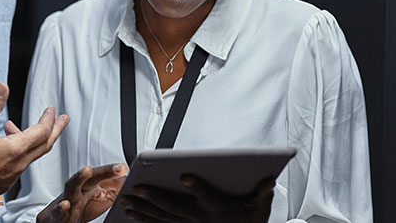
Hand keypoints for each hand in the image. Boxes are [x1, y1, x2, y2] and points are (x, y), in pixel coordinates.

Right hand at [0, 82, 68, 213]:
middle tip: (63, 120)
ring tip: (17, 127)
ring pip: (30, 156)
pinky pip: (19, 166)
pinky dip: (19, 152)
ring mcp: (9, 178)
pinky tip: (5, 145)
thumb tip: (3, 88)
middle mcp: (15, 167)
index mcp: (12, 151)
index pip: (41, 132)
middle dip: (55, 130)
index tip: (52, 110)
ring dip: (31, 140)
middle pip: (44, 146)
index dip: (49, 119)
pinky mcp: (1, 184)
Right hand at [37, 163, 128, 222]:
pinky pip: (59, 209)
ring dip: (79, 177)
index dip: (114, 170)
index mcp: (90, 184)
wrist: (58, 220)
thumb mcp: (102, 198)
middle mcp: (79, 188)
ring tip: (87, 170)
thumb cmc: (81, 207)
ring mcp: (68, 198)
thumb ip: (115, 189)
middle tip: (119, 168)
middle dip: (104, 170)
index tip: (125, 168)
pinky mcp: (58, 213)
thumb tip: (129, 181)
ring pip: (72, 185)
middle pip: (91, 176)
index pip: (103, 174)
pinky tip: (66, 204)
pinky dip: (61, 207)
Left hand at [120, 175, 274, 222]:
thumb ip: (263, 192)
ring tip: (125, 202)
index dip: (197, 187)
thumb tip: (270, 179)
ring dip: (143, 210)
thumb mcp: (261, 207)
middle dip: (154, 198)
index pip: (207, 196)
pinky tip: (132, 216)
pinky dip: (146, 221)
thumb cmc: (249, 221)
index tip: (185, 177)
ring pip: (162, 218)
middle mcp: (201, 219)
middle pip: (175, 208)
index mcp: (219, 208)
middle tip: (137, 188)